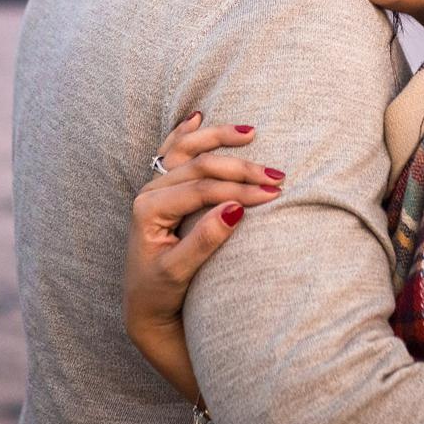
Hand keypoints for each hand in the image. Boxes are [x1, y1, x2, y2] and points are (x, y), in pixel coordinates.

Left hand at [122, 113, 283, 406]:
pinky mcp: (162, 192)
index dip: (238, 187)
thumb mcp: (178, 272)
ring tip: (250, 132)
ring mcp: (155, 188)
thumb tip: (235, 209)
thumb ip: (203, 241)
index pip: (200, 188)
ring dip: (218, 138)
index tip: (273, 192)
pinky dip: (185, 133)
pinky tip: (197, 117)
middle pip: (199, 165)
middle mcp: (149, 192)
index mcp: (148, 208)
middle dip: (240, 168)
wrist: (145, 306)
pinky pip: (173, 153)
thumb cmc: (159, 292)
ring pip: (187, 151)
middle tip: (278, 176)